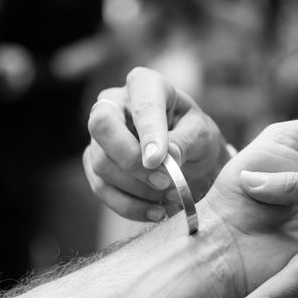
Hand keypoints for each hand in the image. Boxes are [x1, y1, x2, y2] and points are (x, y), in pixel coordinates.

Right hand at [83, 67, 229, 221]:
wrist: (190, 156)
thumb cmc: (194, 135)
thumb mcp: (201, 133)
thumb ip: (184, 141)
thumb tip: (166, 158)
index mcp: (145, 85)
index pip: (140, 104)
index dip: (148, 132)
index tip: (160, 160)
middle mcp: (114, 104)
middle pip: (101, 127)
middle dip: (132, 161)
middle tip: (165, 181)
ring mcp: (100, 136)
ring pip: (101, 163)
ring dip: (137, 188)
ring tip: (171, 197)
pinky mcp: (96, 164)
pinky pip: (101, 188)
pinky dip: (129, 206)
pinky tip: (156, 212)